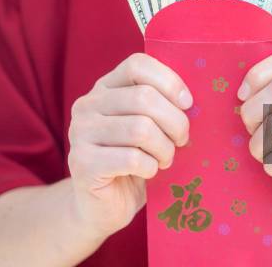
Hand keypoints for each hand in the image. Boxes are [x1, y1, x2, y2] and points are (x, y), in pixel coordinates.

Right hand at [67, 53, 192, 237]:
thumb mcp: (148, 125)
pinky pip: (132, 159)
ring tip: (165, 159)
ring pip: (141, 129)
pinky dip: (151, 167)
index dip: (169, 81)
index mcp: (105, 87)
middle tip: (181, 141)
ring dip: (164, 148)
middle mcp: (87, 104)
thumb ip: (161, 105)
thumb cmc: (134, 161)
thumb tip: (191, 100)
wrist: (102, 206)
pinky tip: (149, 172)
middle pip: (144, 97)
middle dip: (175, 122)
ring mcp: (80, 132)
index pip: (137, 65)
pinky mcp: (82, 163)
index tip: (187, 104)